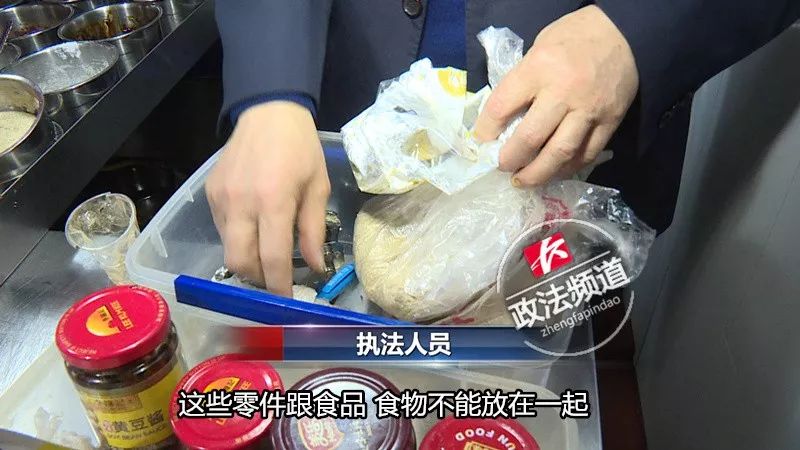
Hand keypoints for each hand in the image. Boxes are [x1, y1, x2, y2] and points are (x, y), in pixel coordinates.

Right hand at [205, 101, 329, 295]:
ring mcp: (220, 199)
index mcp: (273, 201)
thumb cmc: (301, 149)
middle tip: (275, 280)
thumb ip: (313, 230)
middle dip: (257, 280)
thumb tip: (315, 267)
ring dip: (247, 259)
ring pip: (227, 248)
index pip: (272, 257)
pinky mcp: (209, 194)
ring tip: (267, 253)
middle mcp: (241, 203)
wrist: (268, 112)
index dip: (279, 286)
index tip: (287, 301)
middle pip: (239, 262)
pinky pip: (222, 229)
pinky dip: (238, 239)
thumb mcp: (317, 187)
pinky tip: (254, 228)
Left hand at [474, 5, 637, 185]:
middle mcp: (563, 92)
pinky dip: (567, 169)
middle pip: (530, 138)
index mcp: (539, 68)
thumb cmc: (573, 37)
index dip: (485, 131)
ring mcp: (589, 110)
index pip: (502, 107)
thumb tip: (501, 119)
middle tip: (501, 167)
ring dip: (537, 174)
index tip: (481, 142)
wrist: (625, 33)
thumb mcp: (537, 48)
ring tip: (523, 181)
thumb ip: (521, 82)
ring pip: (559, 154)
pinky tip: (553, 172)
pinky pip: (586, 155)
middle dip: (509, 160)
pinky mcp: (610, 122)